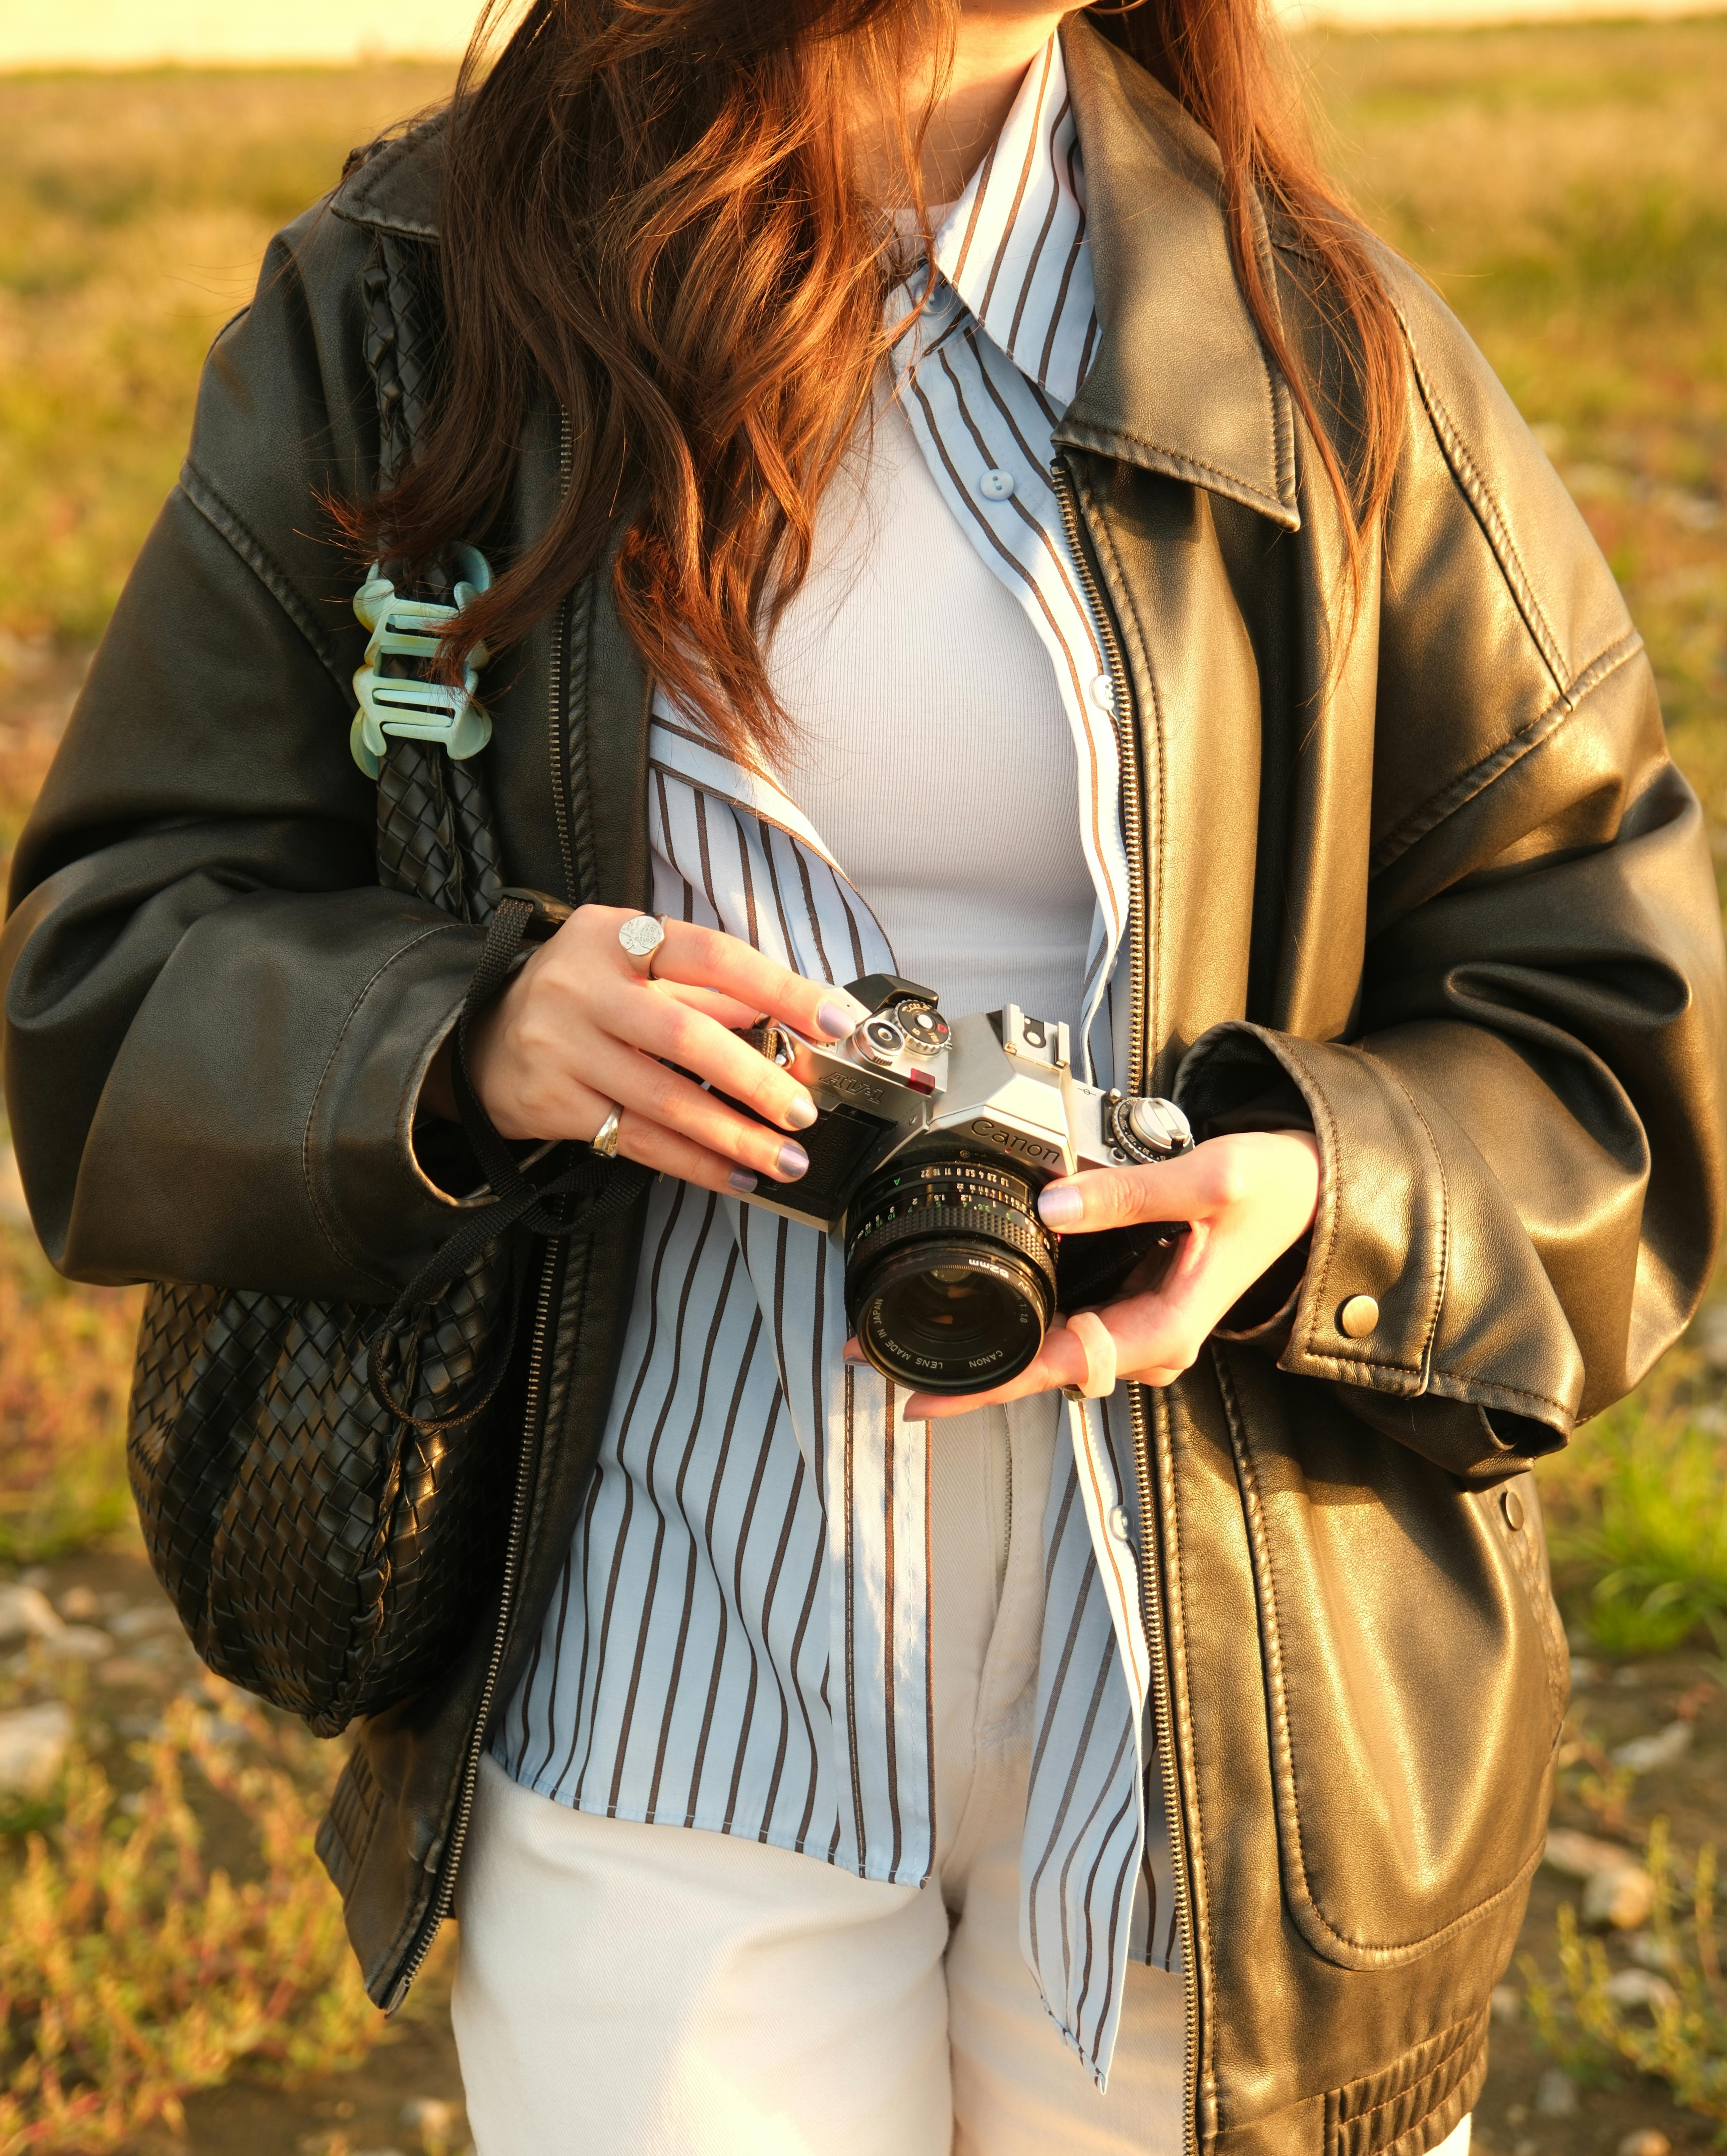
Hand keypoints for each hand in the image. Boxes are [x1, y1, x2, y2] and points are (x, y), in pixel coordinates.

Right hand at [422, 907, 870, 1195]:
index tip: (832, 1019)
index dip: (778, 988)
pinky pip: (636, 1141)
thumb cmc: (579, 995)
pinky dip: (694, 1163)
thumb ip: (704, 987)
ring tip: (786, 1159)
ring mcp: (561, 1047)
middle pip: (685, 1035)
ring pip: (663, 1100)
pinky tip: (737, 1176)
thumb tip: (781, 1013)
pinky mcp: (552, 1103)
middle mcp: (582, 986)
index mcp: (614, 936)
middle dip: (755, 1080)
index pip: (712, 956)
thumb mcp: (631, 965)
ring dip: (733, 1136)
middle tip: (803, 1111)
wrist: (476, 1036)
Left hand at [900, 1129, 1320, 1418]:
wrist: (1305, 1191)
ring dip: (981, 1344)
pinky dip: (1015, 1316)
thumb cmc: (1269, 1189)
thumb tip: (1053, 1202)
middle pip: (1040, 1368)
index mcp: (1165, 1328)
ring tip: (900, 1333)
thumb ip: (1131, 1192)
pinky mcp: (1127, 1305)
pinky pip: (1062, 1322)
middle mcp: (1145, 1342)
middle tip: (874, 1356)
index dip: (989, 1382)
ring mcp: (1134, 1327)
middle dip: (962, 1369)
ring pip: (1046, 1349)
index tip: (923, 1395)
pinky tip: (968, 1305)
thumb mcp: (1210, 1180)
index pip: (1061, 1366)